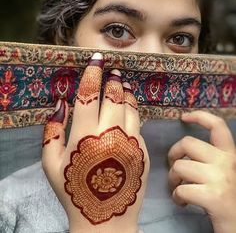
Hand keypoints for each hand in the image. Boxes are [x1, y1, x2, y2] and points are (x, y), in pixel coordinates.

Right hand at [42, 53, 149, 232]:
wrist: (105, 218)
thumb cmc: (74, 192)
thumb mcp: (51, 164)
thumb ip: (52, 132)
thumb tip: (61, 104)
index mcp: (84, 137)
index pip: (89, 95)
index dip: (92, 74)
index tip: (96, 59)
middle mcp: (110, 135)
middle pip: (113, 97)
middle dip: (112, 79)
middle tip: (112, 69)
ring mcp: (131, 142)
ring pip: (130, 107)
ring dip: (126, 91)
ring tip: (123, 82)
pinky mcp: (144, 151)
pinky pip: (139, 123)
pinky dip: (135, 109)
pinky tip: (131, 105)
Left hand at [168, 111, 235, 232]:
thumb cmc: (229, 198)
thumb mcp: (223, 173)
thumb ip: (210, 159)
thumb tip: (183, 150)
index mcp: (230, 155)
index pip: (217, 126)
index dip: (200, 117)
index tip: (184, 117)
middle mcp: (226, 162)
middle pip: (187, 143)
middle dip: (173, 154)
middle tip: (174, 168)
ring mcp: (220, 178)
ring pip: (179, 166)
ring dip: (173, 179)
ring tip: (179, 189)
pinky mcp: (213, 197)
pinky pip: (181, 189)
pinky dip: (177, 197)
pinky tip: (183, 202)